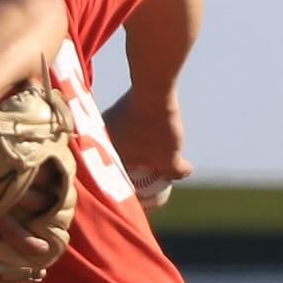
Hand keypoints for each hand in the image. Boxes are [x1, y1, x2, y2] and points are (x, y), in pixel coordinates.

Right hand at [102, 88, 193, 205]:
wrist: (153, 86)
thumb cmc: (156, 126)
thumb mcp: (170, 157)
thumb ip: (176, 172)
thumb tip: (183, 172)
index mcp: (107, 159)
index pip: (117, 183)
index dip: (132, 192)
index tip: (147, 196)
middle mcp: (99, 142)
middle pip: (117, 165)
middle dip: (133, 173)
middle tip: (151, 176)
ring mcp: (104, 125)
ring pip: (121, 147)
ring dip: (136, 154)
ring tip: (154, 155)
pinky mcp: (114, 111)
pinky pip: (125, 132)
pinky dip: (137, 138)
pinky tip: (151, 135)